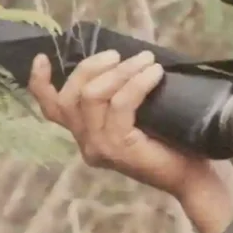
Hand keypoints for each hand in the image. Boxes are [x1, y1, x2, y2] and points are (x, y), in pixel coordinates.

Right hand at [27, 49, 232, 232]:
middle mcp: (86, 143)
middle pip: (70, 96)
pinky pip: (121, 104)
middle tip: (122, 55)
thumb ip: (120, 97)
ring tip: (147, 60)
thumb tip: (123, 58)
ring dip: (120, 71)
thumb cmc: (171, 142)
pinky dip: (137, 83)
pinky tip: (155, 73)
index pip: (52, 110)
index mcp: (86, 135)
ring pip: (92, 96)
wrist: (192, 177)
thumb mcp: (139, 115)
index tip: (42, 57)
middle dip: (93, 66)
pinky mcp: (118, 147)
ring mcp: (99, 147)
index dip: (41, 83)